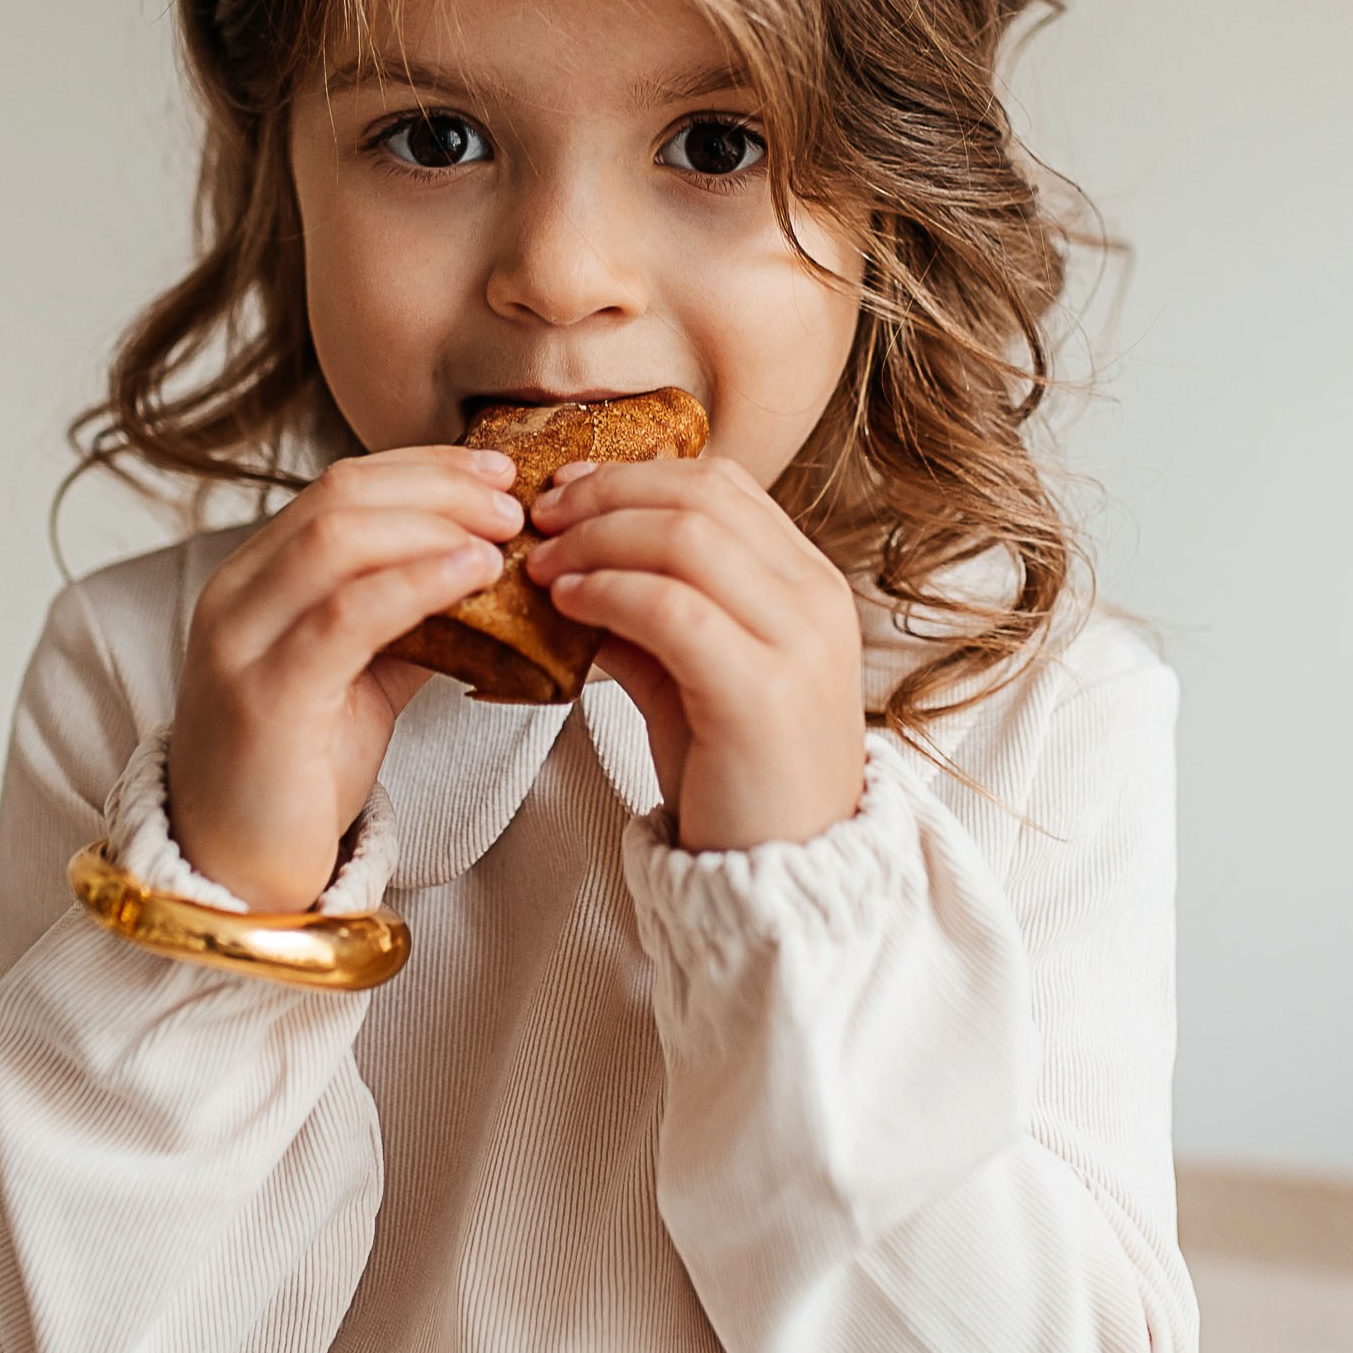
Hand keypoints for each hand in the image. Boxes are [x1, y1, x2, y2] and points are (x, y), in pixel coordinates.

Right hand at [168, 446, 521, 908]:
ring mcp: (242, 644)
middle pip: (338, 497)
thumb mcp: (359, 678)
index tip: (495, 472)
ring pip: (336, 540)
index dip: (423, 468)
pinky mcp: (264, 699)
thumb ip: (406, 620)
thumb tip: (485, 574)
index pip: (338, 487)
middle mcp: (236, 598)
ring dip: (434, 525)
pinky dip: (416, 583)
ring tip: (503, 536)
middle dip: (437, 486)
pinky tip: (471, 577)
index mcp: (254, 581)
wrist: (233, 874)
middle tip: (513, 501)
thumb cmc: (297, 776)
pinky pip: (346, 616)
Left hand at [528, 455, 866, 853]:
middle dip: (604, 495)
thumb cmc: (738, 782)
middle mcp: (815, 601)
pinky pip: (674, 610)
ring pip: (687, 537)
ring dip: (597, 537)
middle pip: (701, 495)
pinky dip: (609, 592)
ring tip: (541, 564)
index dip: (633, 473)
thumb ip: (644, 617)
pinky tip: (568, 603)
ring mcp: (799, 645)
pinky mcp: (763, 694)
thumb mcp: (689, 679)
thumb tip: (568, 568)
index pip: (721, 484)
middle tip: (537, 520)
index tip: (564, 490)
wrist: (785, 880)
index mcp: (807, 585)